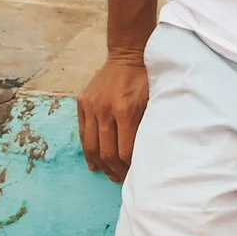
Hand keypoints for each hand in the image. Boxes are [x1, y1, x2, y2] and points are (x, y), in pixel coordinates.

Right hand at [77, 54, 150, 182]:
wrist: (128, 55)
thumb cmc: (146, 80)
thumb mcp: (154, 102)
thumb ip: (149, 127)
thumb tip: (148, 157)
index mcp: (126, 110)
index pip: (125, 151)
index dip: (129, 168)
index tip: (135, 175)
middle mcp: (106, 109)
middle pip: (107, 152)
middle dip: (115, 171)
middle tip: (122, 180)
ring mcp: (92, 106)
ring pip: (92, 146)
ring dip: (101, 165)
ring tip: (109, 174)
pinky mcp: (82, 103)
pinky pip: (83, 134)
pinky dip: (88, 152)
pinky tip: (94, 163)